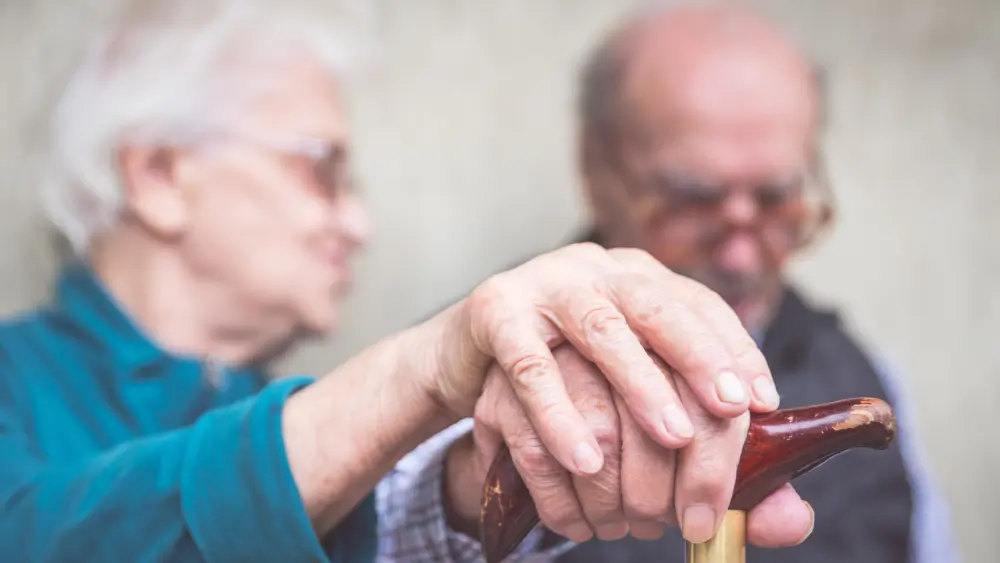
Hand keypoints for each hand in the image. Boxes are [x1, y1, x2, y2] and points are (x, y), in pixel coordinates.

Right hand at [432, 243, 779, 468]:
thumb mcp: (626, 398)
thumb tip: (790, 522)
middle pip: (657, 305)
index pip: (699, 306)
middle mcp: (598, 271)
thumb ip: (705, 456)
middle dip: (699, 356)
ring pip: (600, 328)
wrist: (470, 354)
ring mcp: (545, 284)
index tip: (761, 403)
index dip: (735, 349)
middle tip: (731, 409)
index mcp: (638, 280)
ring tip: (673, 438)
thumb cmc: (564, 379)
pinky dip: (559, 415)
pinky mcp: (496, 310)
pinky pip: (530, 366)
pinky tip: (586, 459)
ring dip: (639, 384)